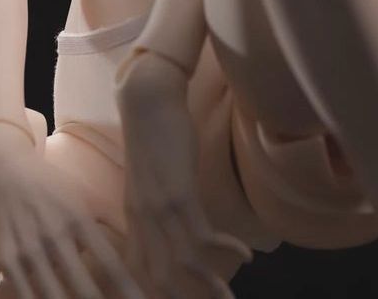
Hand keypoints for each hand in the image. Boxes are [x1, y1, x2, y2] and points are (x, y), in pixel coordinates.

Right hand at [0, 121, 146, 298]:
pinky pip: (28, 296)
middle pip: (85, 289)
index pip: (110, 264)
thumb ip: (114, 219)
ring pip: (55, 297)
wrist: (4, 170)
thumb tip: (145, 241)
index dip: (128, 289)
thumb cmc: (51, 185)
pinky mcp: (7, 261)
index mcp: (79, 219)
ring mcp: (29, 250)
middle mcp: (55, 235)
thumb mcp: (84, 196)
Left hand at [115, 52, 251, 298]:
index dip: (158, 293)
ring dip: (210, 283)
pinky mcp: (179, 192)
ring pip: (183, 262)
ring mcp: (159, 208)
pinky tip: (244, 254)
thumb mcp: (151, 180)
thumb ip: (158, 207)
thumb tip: (176, 228)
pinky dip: (224, 248)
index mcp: (134, 218)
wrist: (147, 99)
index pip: (140, 271)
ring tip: (229, 297)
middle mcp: (142, 219)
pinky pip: (201, 234)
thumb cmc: (153, 135)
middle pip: (160, 277)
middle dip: (186, 298)